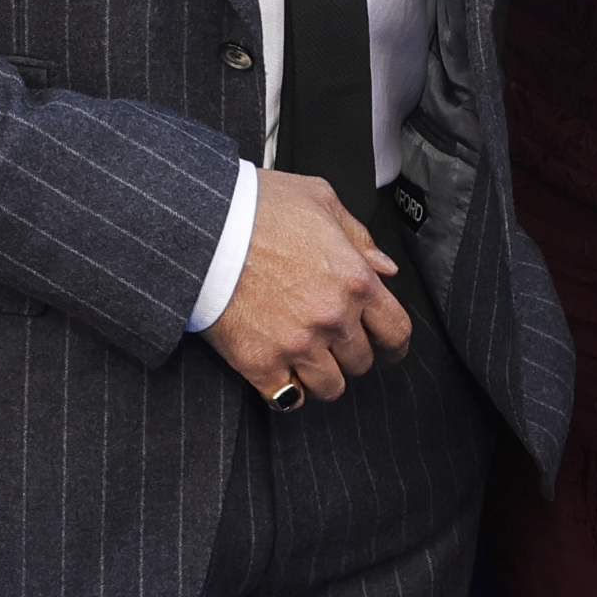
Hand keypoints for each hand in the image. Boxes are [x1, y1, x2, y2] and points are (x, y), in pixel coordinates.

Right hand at [205, 171, 410, 405]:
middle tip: (334, 344)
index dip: (394, 344)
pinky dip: (287, 392)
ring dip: (323, 377)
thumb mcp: (319, 199)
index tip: (388, 349)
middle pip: (362, 362)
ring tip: (308, 361)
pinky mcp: (260, 362)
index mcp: (355, 280)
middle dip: (351, 354)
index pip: (395, 331)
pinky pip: (287, 398)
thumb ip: (359, 236)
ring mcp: (297, 344)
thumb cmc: (256, 206)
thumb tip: (384, 267)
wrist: (201, 226)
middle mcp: (333, 318)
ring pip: (330, 387)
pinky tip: (282, 377)